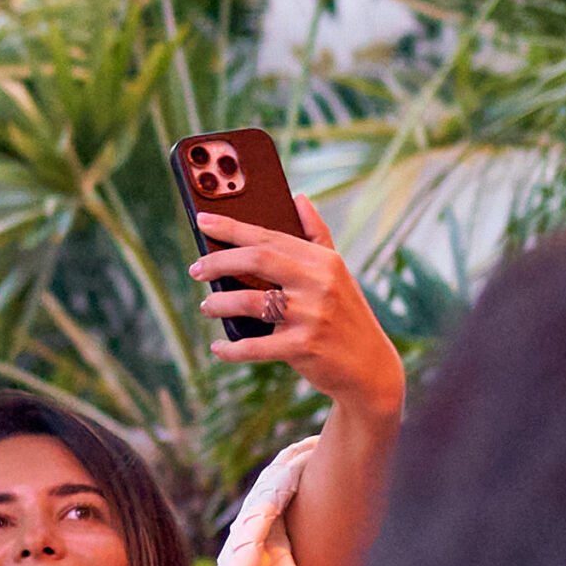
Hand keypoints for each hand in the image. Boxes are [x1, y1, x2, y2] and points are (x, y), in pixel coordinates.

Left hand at [191, 199, 403, 428]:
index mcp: (324, 260)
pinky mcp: (303, 347)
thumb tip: (299, 198)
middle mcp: (319, 283)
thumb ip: (317, 235)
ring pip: (249, 301)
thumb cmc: (345, 315)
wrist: (369, 367)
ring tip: (207, 306)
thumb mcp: (338, 272)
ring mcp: (312, 315)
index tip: (202, 221)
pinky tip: (219, 347)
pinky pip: (254, 346)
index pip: (269, 236)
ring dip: (219, 303)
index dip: (231, 227)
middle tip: (196, 270)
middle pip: (256, 260)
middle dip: (218, 262)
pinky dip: (231, 348)